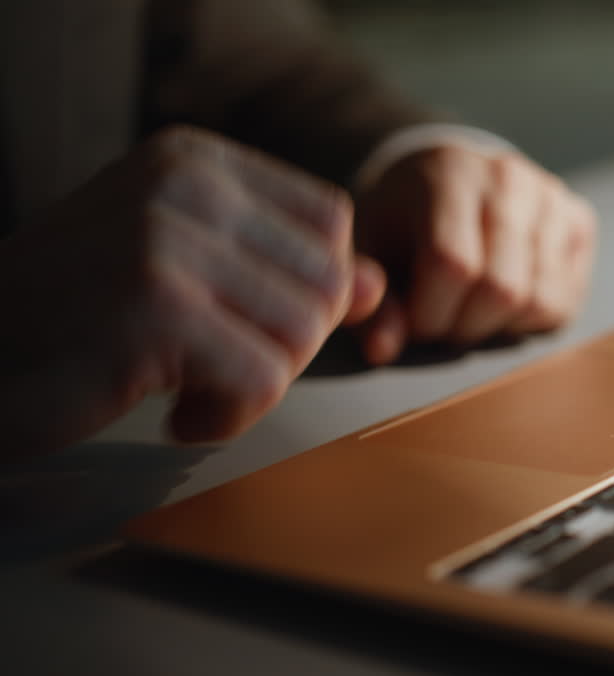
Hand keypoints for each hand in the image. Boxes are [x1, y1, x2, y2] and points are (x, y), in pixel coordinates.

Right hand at [0, 126, 383, 457]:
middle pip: (328, 280)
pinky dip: (229, 418)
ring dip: (257, 384)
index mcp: (192, 160)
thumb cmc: (80, 318)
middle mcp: (182, 186)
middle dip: (289, 344)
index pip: (330, 221)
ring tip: (189, 388)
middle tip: (219, 365)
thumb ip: (280, 267)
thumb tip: (374, 286)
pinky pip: (263, 380)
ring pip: (304, 332)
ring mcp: (166, 243)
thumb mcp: (186, 268)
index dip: (311, 287)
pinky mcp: (156, 311)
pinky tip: (175, 415)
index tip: (250, 319)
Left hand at [353, 143, 595, 363]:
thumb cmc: (402, 218)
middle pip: (502, 288)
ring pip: (540, 300)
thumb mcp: (369, 251)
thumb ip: (369, 300)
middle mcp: (509, 179)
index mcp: (449, 175)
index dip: (430, 315)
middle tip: (443, 322)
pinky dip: (532, 319)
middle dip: (465, 327)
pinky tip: (505, 302)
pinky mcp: (578, 221)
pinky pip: (566, 299)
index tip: (413, 322)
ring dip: (500, 327)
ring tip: (472, 311)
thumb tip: (382, 349)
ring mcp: (551, 199)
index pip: (452, 265)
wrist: (445, 174)